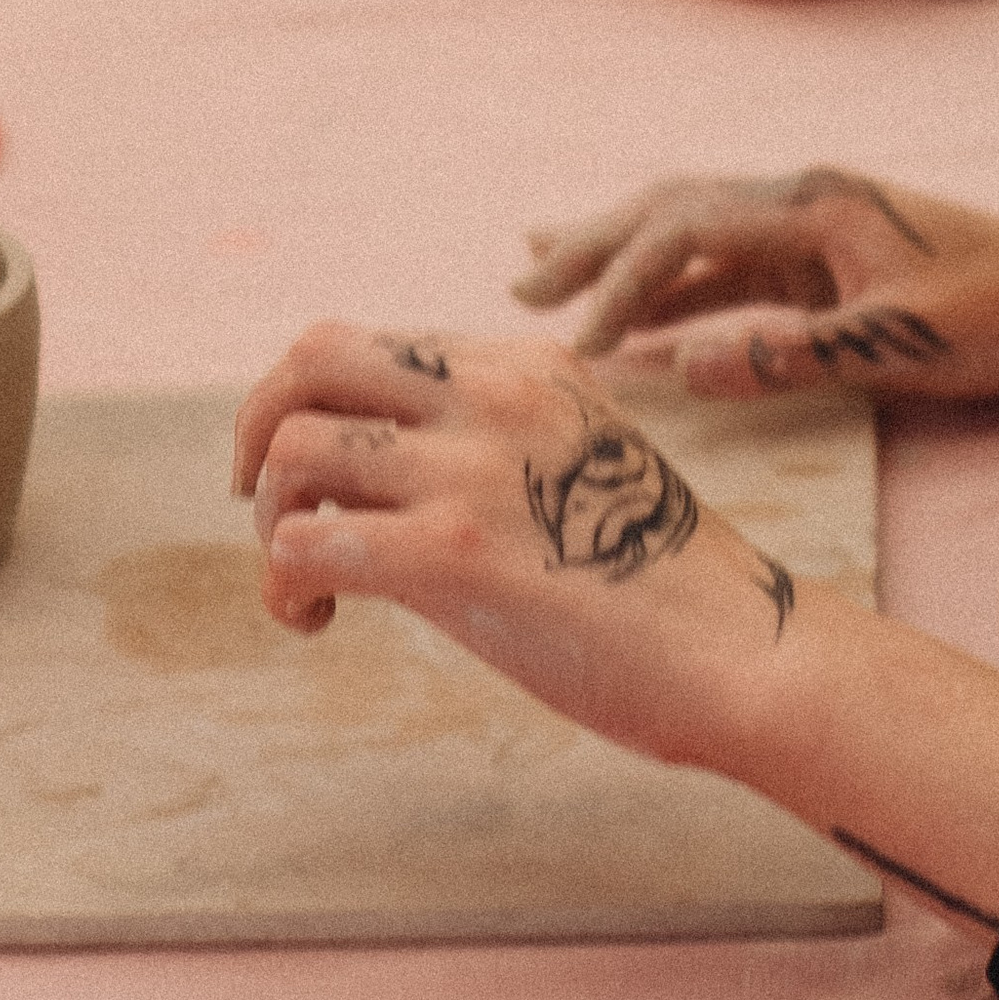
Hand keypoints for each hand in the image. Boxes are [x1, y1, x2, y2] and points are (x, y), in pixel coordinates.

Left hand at [231, 320, 795, 767]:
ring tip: (305, 586)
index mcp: (525, 364)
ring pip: (295, 448)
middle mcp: (494, 394)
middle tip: (264, 506)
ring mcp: (473, 469)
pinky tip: (319, 620)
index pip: (366, 345)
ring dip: (268, 523)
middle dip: (258, 431)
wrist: (740, 654)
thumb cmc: (655, 585)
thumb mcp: (576, 464)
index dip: (310, 407)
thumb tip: (366, 479)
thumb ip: (488, 444)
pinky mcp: (455, 553)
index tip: (314, 481)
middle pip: (310, 358)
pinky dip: (285, 583)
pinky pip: (307, 541)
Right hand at [513, 167, 998, 403]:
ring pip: (692, 230)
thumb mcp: (901, 345)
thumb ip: (793, 354)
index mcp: (817, 204)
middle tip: (522, 291)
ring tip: (541, 281)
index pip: (690, 229)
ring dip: (620, 256)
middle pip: (673, 208)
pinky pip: (726, 267)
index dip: (626, 282)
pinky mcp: (824, 260)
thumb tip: (681, 367)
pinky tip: (633, 320)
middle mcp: (804, 199)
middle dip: (594, 245)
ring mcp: (812, 225)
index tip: (582, 344)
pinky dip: (671, 287)